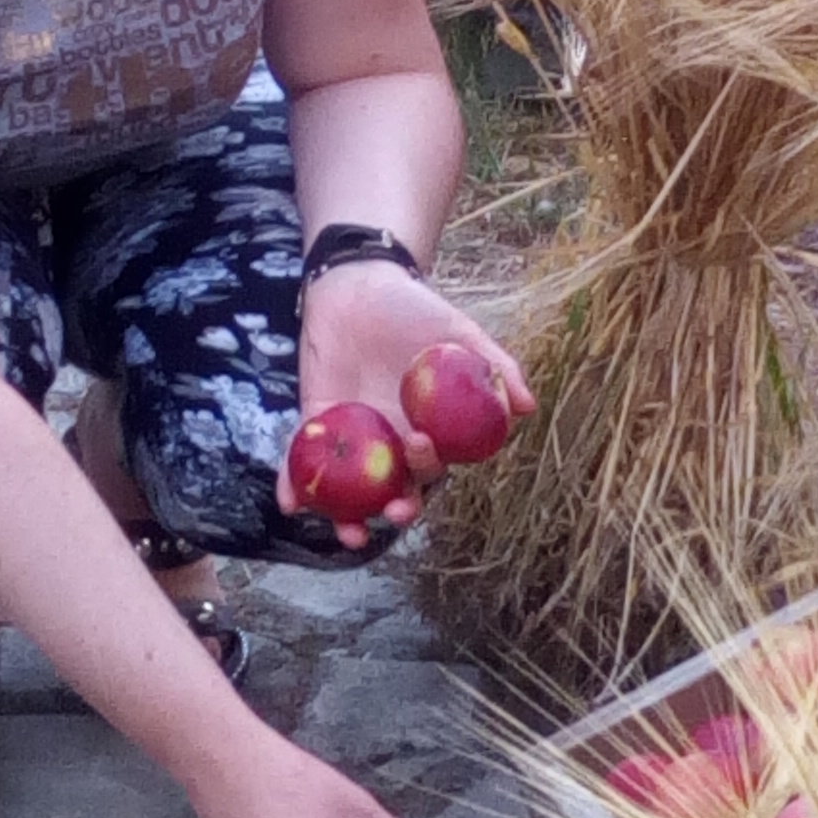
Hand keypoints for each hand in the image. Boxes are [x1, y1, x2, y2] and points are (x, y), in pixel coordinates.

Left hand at [283, 261, 532, 547]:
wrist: (360, 285)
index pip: (432, 465)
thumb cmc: (416, 309)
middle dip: (396, 510)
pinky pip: (304, 456)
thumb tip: (528, 407)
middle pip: (395, 489)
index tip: (423, 450)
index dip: (430, 471)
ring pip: (352, 488)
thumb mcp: (461, 332)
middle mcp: (391, 440)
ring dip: (348, 517)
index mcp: (427, 427)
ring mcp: (353, 435)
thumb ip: (496, 366)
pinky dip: (293, 482)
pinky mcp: (316, 420)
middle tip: (393, 511)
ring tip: (349, 532)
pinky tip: (289, 503)